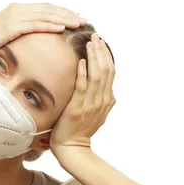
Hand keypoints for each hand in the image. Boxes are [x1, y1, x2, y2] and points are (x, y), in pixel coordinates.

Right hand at [0, 2, 86, 60]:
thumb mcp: (4, 37)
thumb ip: (18, 34)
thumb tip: (31, 42)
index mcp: (17, 10)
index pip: (44, 8)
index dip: (61, 12)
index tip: (75, 18)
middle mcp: (17, 9)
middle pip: (48, 9)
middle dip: (68, 13)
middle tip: (84, 20)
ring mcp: (14, 16)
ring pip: (45, 15)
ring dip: (64, 18)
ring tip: (79, 23)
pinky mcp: (11, 26)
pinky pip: (35, 24)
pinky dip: (50, 25)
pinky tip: (62, 28)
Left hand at [50, 32, 115, 155]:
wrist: (72, 148)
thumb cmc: (80, 130)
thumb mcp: (96, 113)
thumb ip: (100, 99)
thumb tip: (103, 86)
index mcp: (107, 100)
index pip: (111, 72)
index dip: (107, 55)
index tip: (101, 42)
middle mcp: (102, 101)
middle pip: (106, 70)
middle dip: (102, 51)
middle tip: (96, 35)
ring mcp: (91, 105)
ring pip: (97, 76)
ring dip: (94, 57)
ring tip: (90, 43)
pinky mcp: (77, 109)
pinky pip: (83, 87)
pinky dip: (83, 73)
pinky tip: (82, 61)